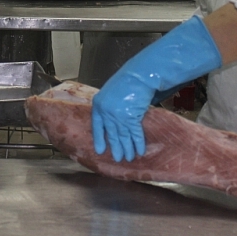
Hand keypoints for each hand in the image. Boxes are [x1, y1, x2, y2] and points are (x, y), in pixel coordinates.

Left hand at [92, 16, 221, 161]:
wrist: (139, 76)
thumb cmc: (126, 81)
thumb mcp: (112, 93)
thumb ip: (109, 107)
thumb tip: (112, 122)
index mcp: (99, 105)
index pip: (97, 126)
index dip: (99, 139)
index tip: (100, 150)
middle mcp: (106, 112)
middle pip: (111, 134)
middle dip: (116, 147)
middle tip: (118, 159)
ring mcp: (118, 116)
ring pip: (123, 136)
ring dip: (127, 148)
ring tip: (129, 158)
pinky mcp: (131, 117)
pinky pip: (135, 133)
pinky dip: (138, 143)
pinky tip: (139, 151)